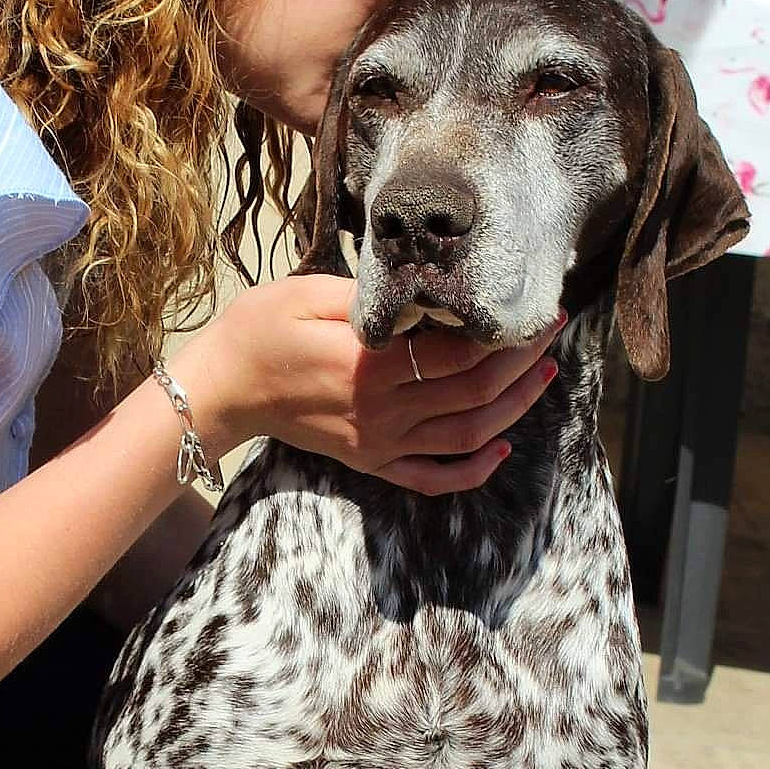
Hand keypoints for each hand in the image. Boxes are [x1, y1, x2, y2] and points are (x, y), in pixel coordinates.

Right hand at [182, 276, 563, 496]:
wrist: (219, 389)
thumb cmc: (257, 329)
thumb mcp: (306, 292)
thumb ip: (368, 298)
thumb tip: (424, 290)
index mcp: (370, 365)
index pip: (459, 354)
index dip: (506, 335)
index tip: (535, 308)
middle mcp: (382, 411)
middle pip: (474, 394)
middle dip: (521, 364)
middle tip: (550, 334)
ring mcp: (378, 442)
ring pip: (465, 436)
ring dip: (513, 411)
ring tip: (543, 378)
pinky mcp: (370, 460)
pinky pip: (431, 478)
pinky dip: (472, 471)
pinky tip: (500, 449)